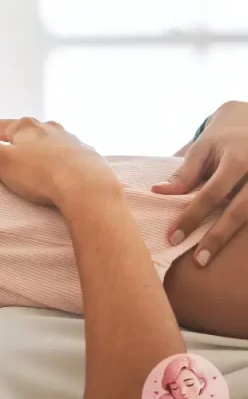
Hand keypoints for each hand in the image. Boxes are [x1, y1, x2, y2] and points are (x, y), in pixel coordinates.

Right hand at [0, 115, 119, 208]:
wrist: (87, 189)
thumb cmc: (39, 176)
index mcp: (26, 126)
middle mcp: (50, 127)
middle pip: (26, 132)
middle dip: (17, 144)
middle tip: (9, 162)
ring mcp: (72, 140)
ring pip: (50, 143)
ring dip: (41, 152)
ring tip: (36, 171)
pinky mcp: (89, 156)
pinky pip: (70, 157)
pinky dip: (63, 163)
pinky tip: (61, 177)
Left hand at [152, 101, 247, 264]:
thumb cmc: (223, 138)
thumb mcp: (202, 148)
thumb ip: (184, 173)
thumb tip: (158, 192)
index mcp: (238, 160)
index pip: (212, 194)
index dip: (192, 217)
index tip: (174, 237)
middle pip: (239, 211)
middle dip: (218, 237)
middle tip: (199, 260)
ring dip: (233, 237)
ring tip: (211, 256)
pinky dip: (246, 231)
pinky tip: (234, 248)